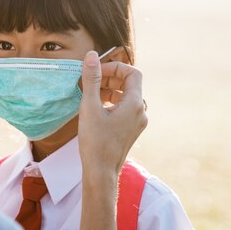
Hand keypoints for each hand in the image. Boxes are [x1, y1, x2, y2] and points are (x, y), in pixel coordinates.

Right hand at [78, 51, 146, 177]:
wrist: (101, 173)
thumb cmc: (95, 142)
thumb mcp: (90, 107)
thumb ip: (92, 79)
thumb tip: (91, 56)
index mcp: (135, 104)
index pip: (132, 73)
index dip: (114, 67)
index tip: (96, 71)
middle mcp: (140, 112)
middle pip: (130, 84)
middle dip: (110, 78)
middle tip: (90, 81)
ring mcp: (137, 122)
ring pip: (126, 97)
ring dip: (110, 90)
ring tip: (90, 94)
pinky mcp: (131, 131)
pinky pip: (125, 109)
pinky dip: (112, 103)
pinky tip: (96, 109)